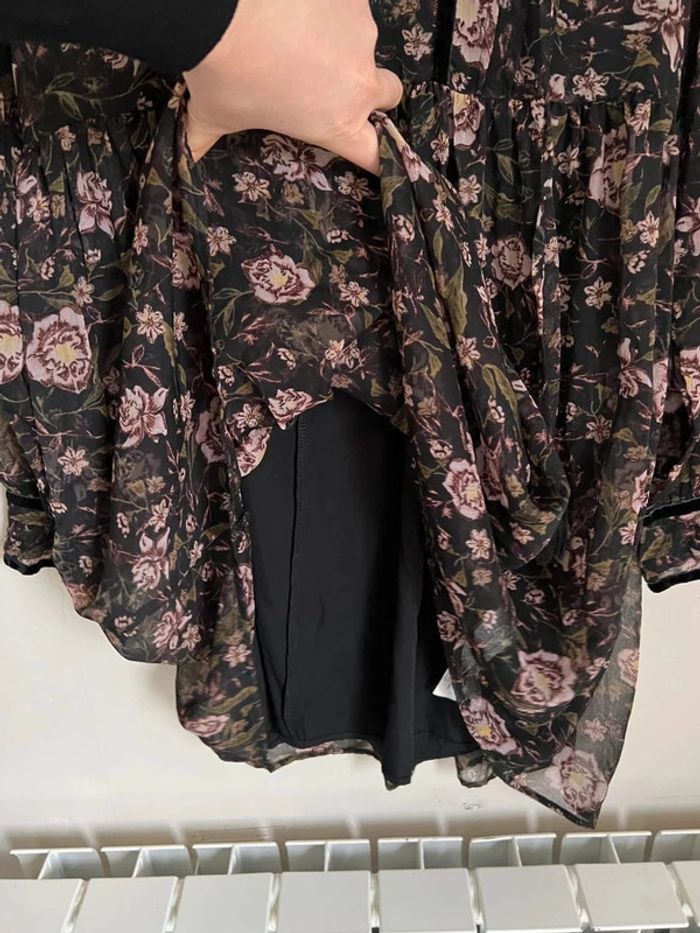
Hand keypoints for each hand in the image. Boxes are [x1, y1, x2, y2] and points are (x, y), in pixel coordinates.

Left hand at [183, 0, 402, 173]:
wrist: (221, 5)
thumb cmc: (224, 73)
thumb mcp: (213, 114)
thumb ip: (205, 137)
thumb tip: (187, 154)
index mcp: (335, 122)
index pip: (376, 154)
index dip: (379, 157)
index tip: (376, 154)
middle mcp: (358, 80)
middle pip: (390, 94)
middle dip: (373, 91)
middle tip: (335, 81)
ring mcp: (360, 31)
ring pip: (364, 40)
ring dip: (340, 39)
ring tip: (296, 30)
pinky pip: (346, 1)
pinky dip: (326, 3)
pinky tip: (295, 4)